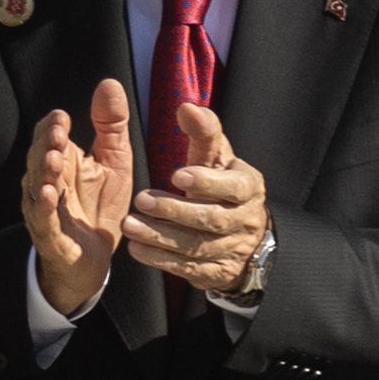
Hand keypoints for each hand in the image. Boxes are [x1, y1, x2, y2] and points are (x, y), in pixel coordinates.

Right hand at [22, 77, 134, 319]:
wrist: (94, 256)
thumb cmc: (100, 204)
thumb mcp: (114, 161)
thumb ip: (111, 125)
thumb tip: (108, 83)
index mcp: (61, 162)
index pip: (49, 138)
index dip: (53, 128)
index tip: (63, 118)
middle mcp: (46, 182)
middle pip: (40, 159)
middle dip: (47, 146)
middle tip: (59, 135)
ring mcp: (44, 209)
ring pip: (37, 187)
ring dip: (43, 173)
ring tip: (54, 159)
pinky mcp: (51, 236)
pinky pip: (43, 220)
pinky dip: (44, 208)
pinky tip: (50, 195)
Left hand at [116, 98, 271, 297]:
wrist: (246, 238)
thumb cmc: (223, 188)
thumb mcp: (218, 159)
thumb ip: (203, 133)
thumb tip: (187, 107)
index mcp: (248, 188)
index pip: (234, 186)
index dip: (208, 182)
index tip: (177, 175)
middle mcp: (244, 220)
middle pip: (212, 219)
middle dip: (176, 210)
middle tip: (142, 198)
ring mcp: (231, 249)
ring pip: (197, 246)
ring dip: (161, 236)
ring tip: (129, 225)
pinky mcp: (216, 272)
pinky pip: (189, 269)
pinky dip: (162, 260)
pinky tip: (137, 249)